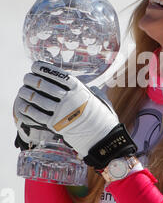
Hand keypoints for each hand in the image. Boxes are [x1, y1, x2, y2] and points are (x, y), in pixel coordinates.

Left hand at [14, 61, 135, 167]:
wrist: (101, 136)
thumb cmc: (99, 115)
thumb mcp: (96, 97)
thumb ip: (87, 88)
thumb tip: (78, 83)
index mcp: (80, 89)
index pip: (58, 75)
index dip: (44, 69)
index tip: (35, 66)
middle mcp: (70, 99)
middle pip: (44, 85)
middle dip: (32, 79)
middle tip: (27, 78)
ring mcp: (62, 113)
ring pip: (38, 99)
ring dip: (26, 93)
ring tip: (22, 90)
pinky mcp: (56, 125)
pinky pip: (36, 115)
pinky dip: (26, 109)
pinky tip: (22, 105)